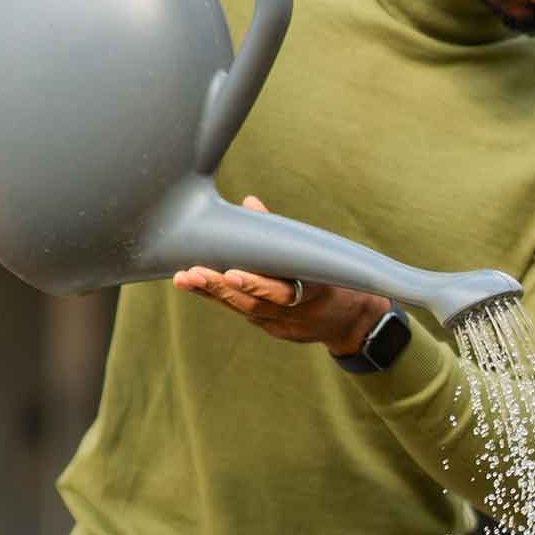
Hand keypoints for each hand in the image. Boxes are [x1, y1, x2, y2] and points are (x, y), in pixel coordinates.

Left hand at [173, 199, 389, 356]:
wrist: (350, 320)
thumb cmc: (329, 275)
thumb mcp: (315, 255)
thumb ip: (280, 233)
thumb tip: (249, 203)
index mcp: (315, 291)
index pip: (282, 290)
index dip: (256, 283)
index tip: (232, 273)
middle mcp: (297, 313)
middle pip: (255, 303)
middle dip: (221, 289)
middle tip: (193, 273)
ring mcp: (284, 325)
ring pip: (244, 310)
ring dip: (212, 294)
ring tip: (184, 279)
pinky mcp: (273, 330)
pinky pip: (243, 313)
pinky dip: (220, 299)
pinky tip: (196, 287)